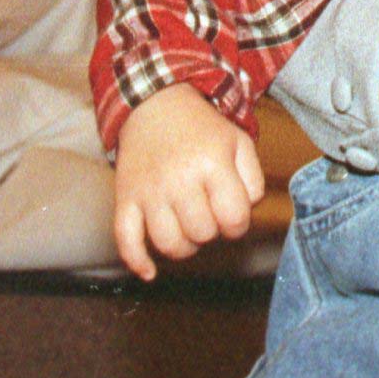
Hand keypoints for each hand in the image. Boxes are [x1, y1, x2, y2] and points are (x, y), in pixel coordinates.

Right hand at [111, 83, 265, 281]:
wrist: (154, 104)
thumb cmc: (202, 130)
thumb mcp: (239, 142)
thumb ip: (253, 179)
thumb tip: (246, 213)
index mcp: (212, 163)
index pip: (234, 219)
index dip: (238, 224)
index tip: (232, 214)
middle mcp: (179, 179)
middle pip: (202, 233)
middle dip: (211, 231)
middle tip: (208, 213)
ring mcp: (149, 191)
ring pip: (169, 244)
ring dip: (183, 246)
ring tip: (187, 229)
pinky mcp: (125, 198)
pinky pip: (125, 239)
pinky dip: (137, 261)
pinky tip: (150, 272)